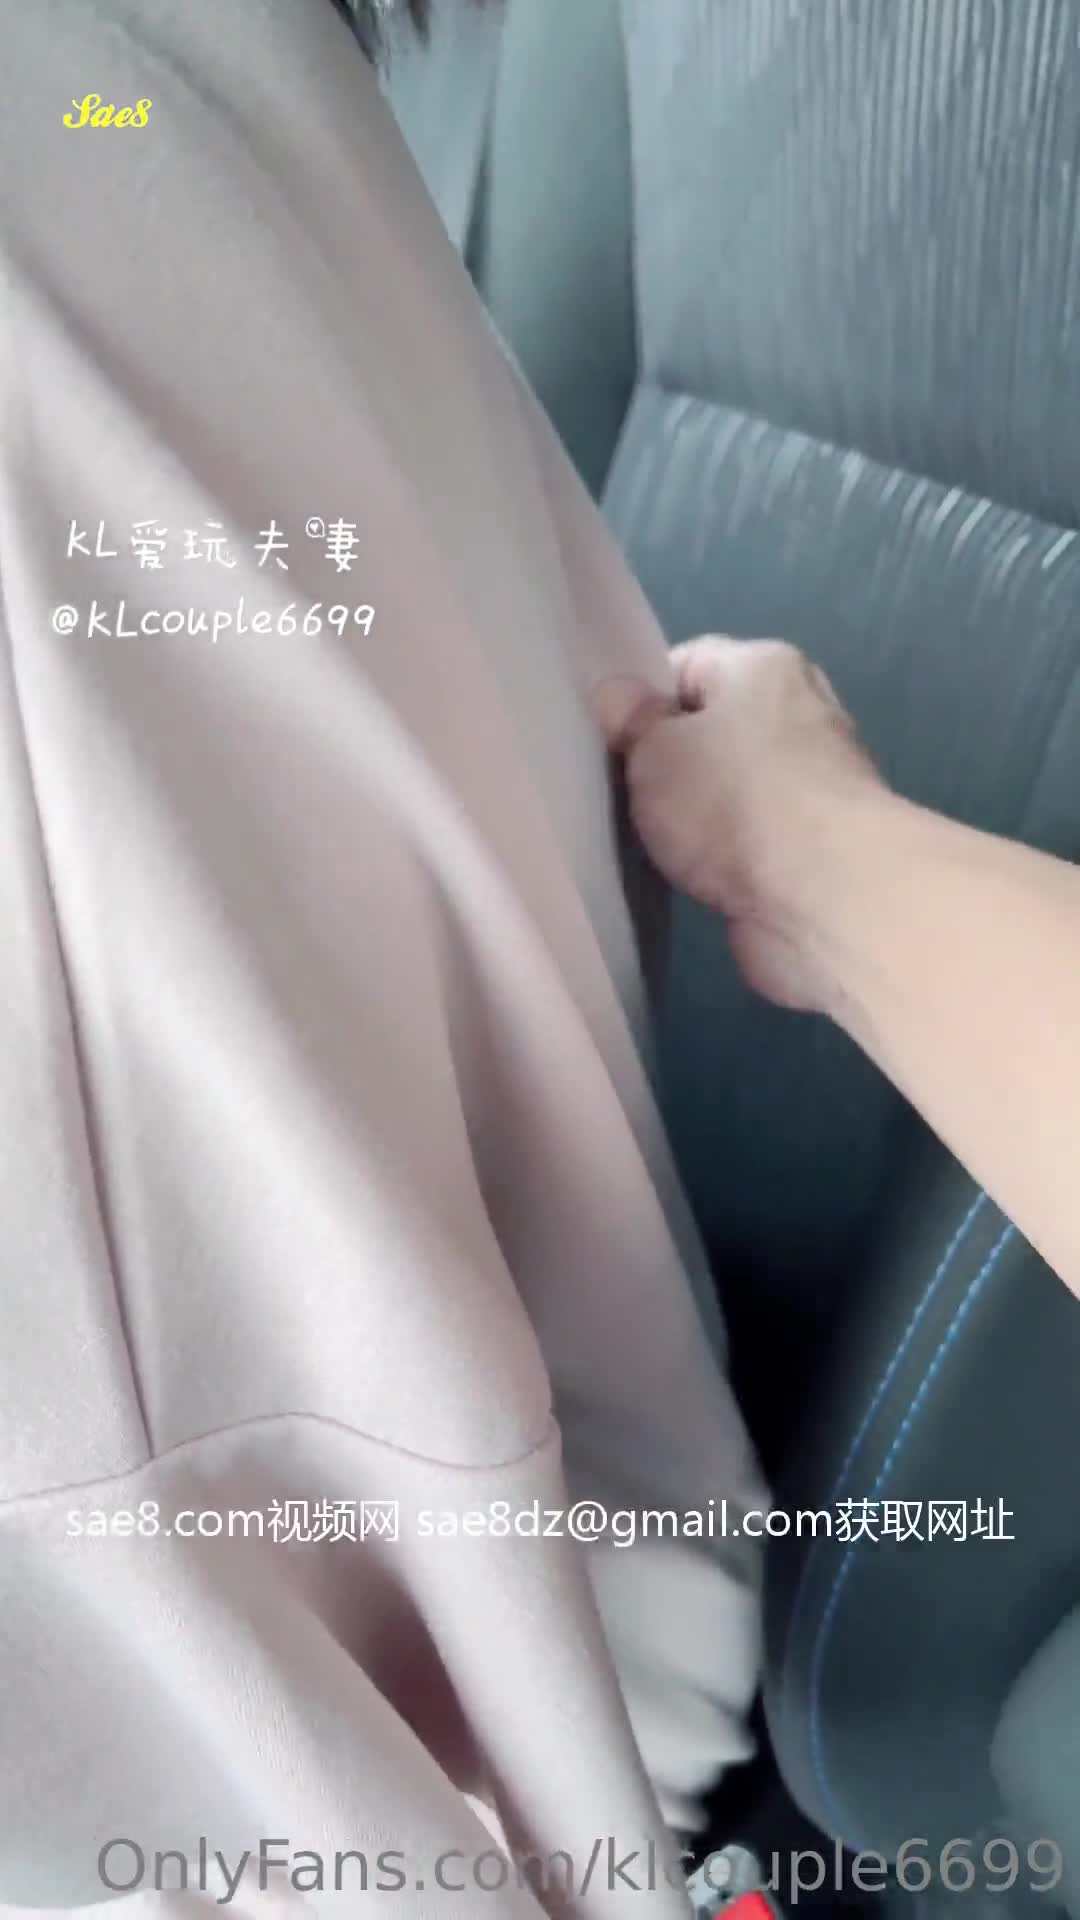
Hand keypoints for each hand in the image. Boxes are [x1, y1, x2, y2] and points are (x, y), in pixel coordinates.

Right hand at [594, 637, 886, 1011]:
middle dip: (668, 760)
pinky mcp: (817, 843)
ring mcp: (814, 781)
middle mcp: (799, 712)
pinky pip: (751, 835)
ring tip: (650, 839)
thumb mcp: (655, 749)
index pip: (687, 664)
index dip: (641, 701)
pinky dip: (724, 852)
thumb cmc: (733, 803)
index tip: (608, 744)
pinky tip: (692, 872)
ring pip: (732, 785)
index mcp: (763, 666)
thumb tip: (620, 696)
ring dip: (696, 813)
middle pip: (713, 726)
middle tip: (621, 793)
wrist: (827, 899)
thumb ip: (631, 719)